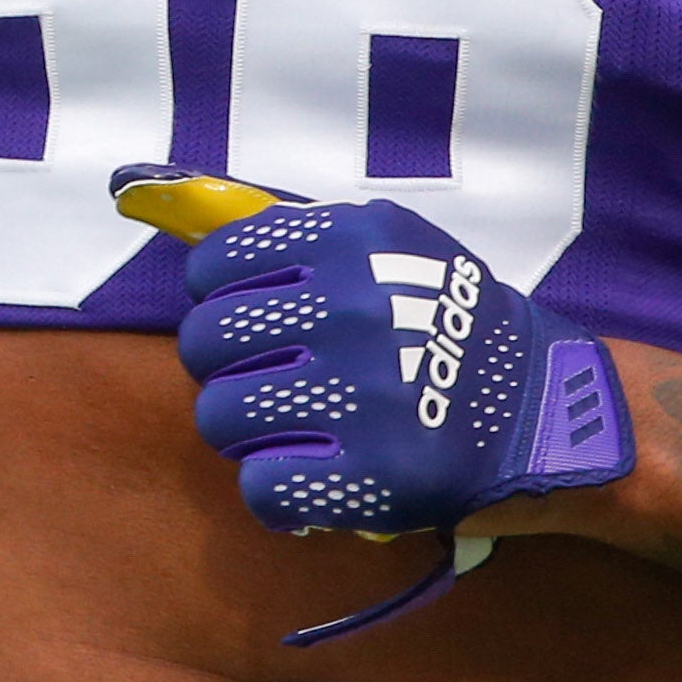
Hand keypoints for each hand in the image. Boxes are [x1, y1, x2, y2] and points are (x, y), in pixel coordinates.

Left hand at [128, 165, 633, 547]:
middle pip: (203, 346)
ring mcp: (365, 392)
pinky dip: (283, 492)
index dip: (227, 304)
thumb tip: (137, 190)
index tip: (267, 324)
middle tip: (282, 382)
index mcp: (348, 238)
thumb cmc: (439, 320)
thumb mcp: (377, 243)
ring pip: (220, 418)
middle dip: (231, 370)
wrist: (545, 410)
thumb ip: (269, 225)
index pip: (209, 268)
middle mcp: (353, 306)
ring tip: (304, 429)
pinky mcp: (377, 475)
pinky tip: (322, 475)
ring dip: (253, 433)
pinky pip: (261, 489)